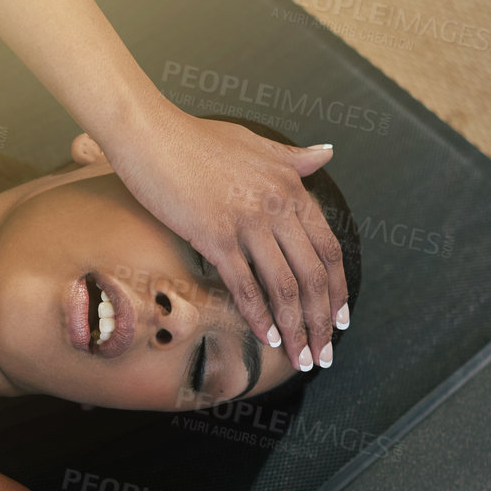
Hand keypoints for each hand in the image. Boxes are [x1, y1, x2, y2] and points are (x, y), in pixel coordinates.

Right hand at [102, 107, 350, 372]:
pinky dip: (259, 317)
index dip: (337, 289)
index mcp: (292, 185)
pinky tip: (267, 339)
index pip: (328, 248)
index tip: (339, 319)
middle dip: (321, 321)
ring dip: (296, 329)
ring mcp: (248, 220)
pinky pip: (245, 285)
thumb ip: (294, 157)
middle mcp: (277, 204)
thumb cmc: (197, 138)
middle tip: (323, 354)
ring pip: (284, 287)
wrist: (151, 132)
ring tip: (300, 358)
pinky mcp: (215, 234)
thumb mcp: (256, 142)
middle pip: (313, 276)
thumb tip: (328, 153)